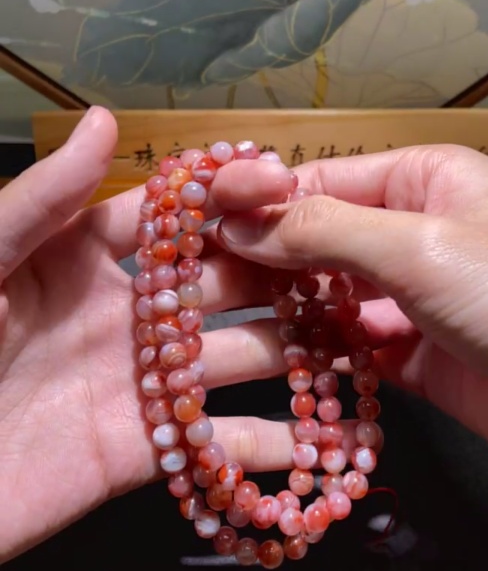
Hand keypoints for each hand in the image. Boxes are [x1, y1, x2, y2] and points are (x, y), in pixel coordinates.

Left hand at [0, 108, 303, 561]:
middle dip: (281, 271)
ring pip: (236, 358)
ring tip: (361, 342)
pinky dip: (268, 450)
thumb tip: (104, 118)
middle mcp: (124, 315)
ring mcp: (139, 384)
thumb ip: (41, 200)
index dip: (224, 197)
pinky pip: (214, 445)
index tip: (283, 182)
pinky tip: (322, 448)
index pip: (171, 218)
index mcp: (82, 259)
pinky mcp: (142, 453)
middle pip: (222, 283)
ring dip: (296, 351)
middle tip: (346, 264)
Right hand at [218, 145, 487, 466]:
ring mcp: (412, 298)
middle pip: (313, 244)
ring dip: (278, 316)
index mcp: (415, 180)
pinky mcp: (416, 359)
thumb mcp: (419, 246)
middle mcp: (409, 232)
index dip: (250, 207)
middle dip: (255, 266)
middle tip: (187, 294)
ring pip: (325, 301)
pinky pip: (351, 353)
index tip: (188, 233)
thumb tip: (237, 219)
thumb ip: (324, 231)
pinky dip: (316, 361)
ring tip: (211, 335)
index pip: (313, 183)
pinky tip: (276, 370)